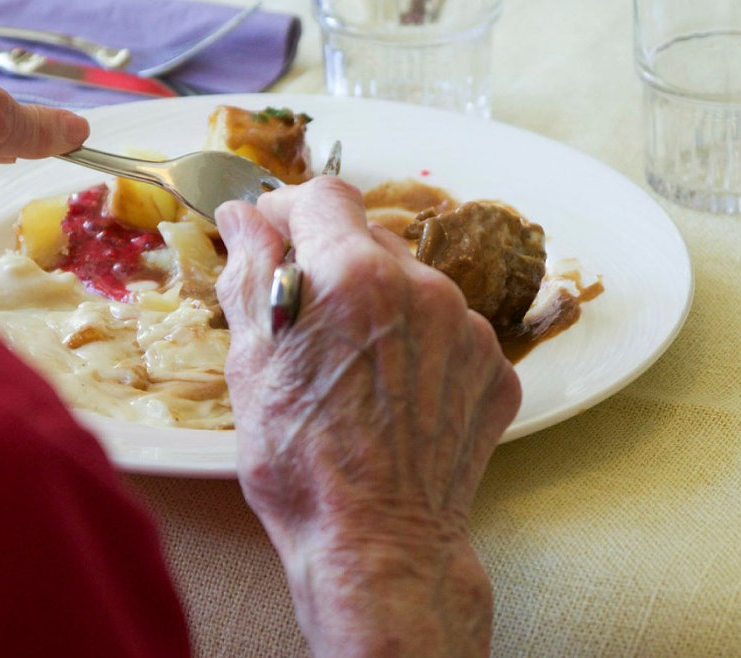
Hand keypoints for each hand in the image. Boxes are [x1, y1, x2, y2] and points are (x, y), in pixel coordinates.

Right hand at [215, 178, 520, 657]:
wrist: (378, 544)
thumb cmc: (299, 462)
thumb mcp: (250, 364)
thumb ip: (249, 274)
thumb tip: (245, 217)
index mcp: (354, 274)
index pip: (322, 196)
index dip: (287, 212)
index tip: (269, 241)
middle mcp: (423, 286)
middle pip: (369, 239)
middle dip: (331, 265)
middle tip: (302, 321)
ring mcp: (469, 329)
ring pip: (414, 286)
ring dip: (379, 307)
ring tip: (351, 370)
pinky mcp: (496, 370)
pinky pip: (450, 335)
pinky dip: (420, 350)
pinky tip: (392, 397)